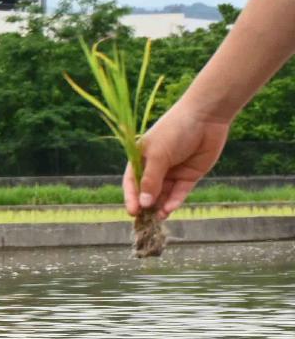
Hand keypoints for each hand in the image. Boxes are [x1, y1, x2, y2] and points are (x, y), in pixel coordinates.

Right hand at [129, 101, 229, 216]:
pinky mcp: (189, 175)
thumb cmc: (174, 130)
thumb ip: (151, 180)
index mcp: (141, 159)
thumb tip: (144, 203)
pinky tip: (170, 209)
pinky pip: (180, 192)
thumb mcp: (159, 155)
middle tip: (145, 220)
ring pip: (164, 194)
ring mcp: (173, 172)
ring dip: (160, 206)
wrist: (206, 118)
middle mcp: (156, 167)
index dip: (132, 197)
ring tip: (159, 217)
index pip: (133, 182)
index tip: (133, 212)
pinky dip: (175, 201)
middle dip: (146, 205)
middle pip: (148, 191)